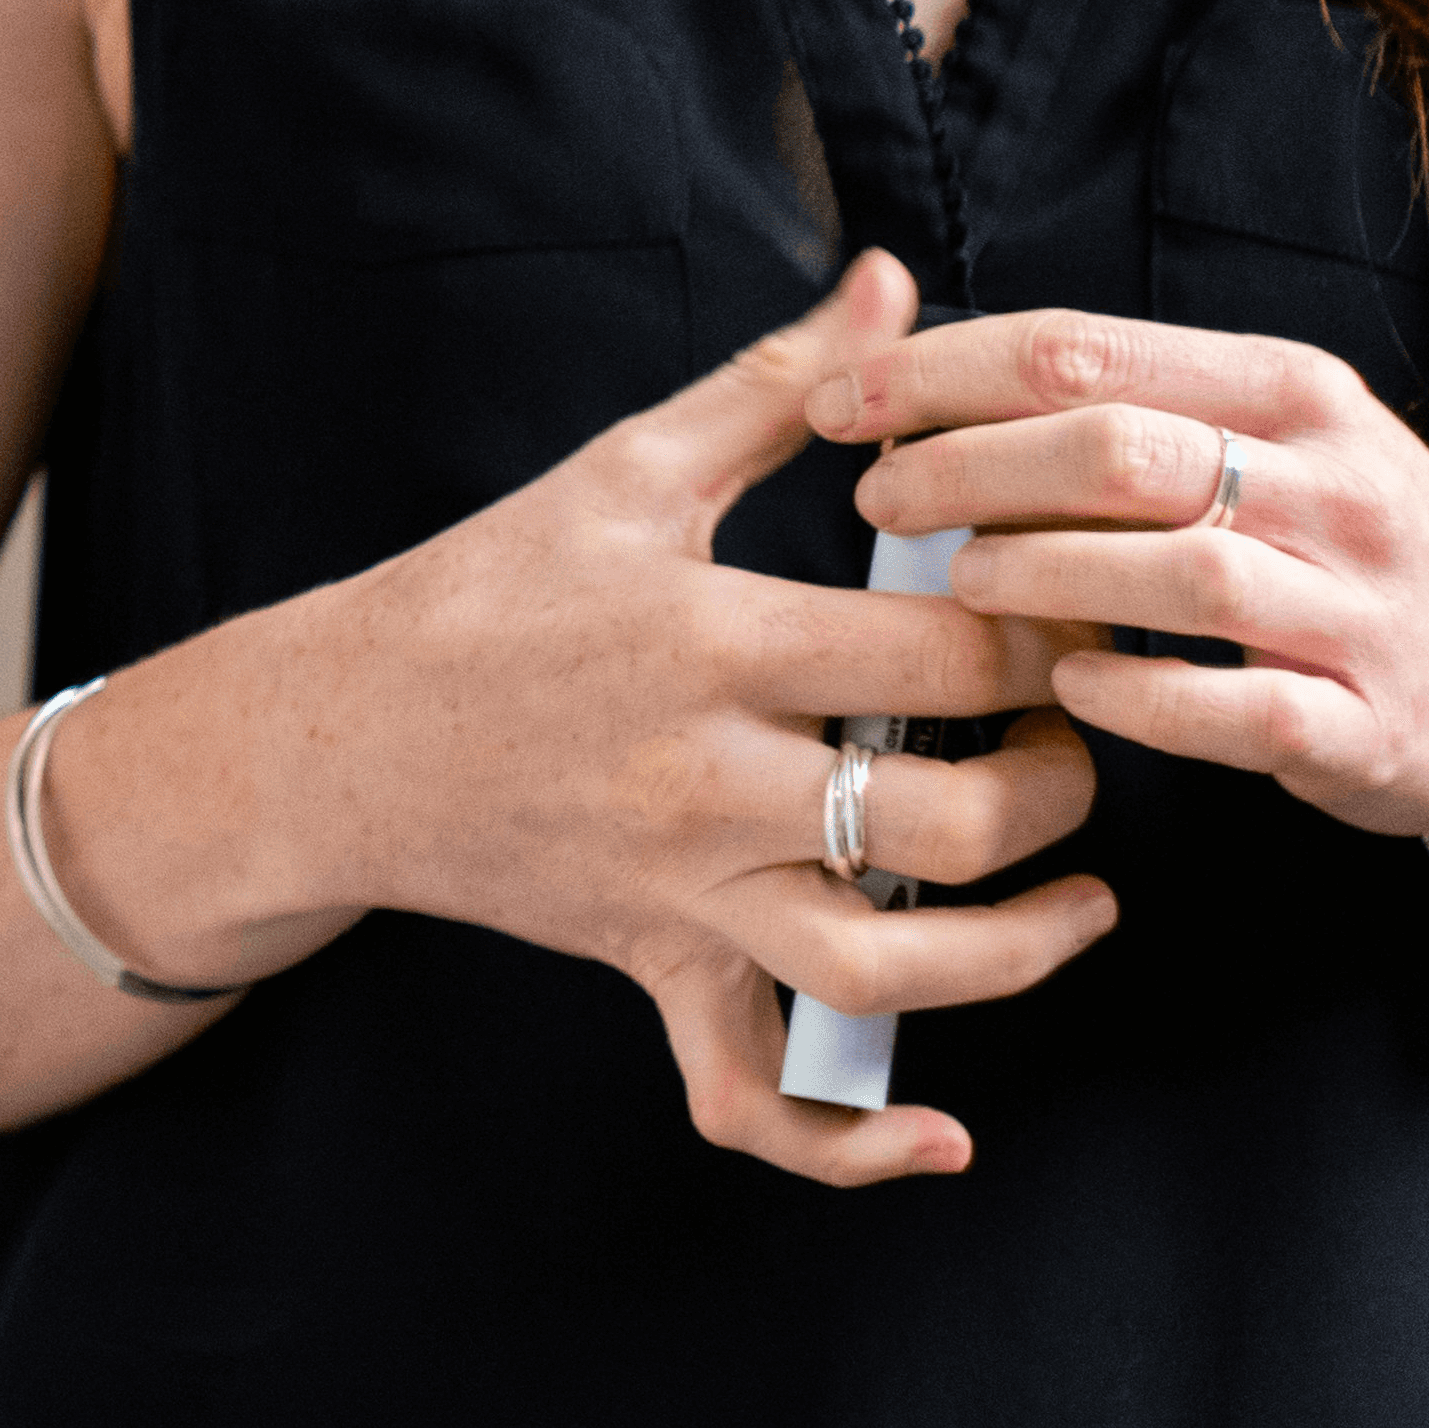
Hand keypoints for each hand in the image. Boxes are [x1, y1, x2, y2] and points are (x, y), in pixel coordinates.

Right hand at [328, 252, 1110, 1184]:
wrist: (337, 737)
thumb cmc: (491, 587)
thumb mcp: (631, 465)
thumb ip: (781, 382)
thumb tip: (893, 281)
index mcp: (715, 642)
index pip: (942, 659)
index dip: (1051, 637)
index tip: (1091, 604)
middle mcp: (708, 785)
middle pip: (945, 826)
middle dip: (1059, 785)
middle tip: (1089, 734)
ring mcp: (683, 898)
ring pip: (882, 974)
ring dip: (1017, 954)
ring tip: (1087, 898)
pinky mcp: (655, 973)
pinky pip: (751, 1099)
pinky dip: (848, 1146)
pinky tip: (942, 1138)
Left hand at [808, 308, 1428, 886]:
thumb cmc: (1368, 554)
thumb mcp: (1288, 443)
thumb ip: (1144, 409)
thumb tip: (948, 380)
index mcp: (1290, 390)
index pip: (1087, 350)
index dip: (946, 368)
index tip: (845, 396)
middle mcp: (1329, 480)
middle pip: (1115, 444)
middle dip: (969, 462)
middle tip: (876, 491)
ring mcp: (1354, 606)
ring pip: (1175, 565)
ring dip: (1041, 571)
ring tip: (956, 583)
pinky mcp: (1363, 723)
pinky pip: (1236, 705)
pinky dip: (1140, 695)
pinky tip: (1067, 687)